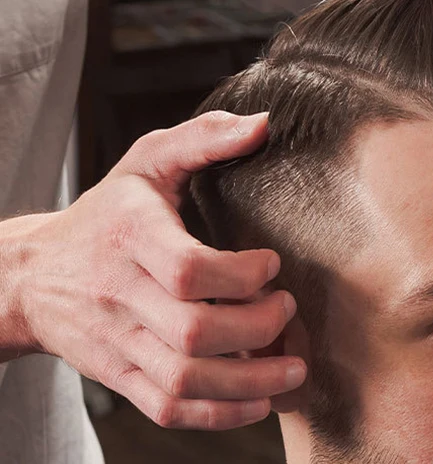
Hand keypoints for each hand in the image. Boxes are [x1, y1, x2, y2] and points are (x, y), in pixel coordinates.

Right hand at [14, 111, 305, 429]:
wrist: (34, 274)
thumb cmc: (108, 211)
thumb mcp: (148, 160)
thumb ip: (204, 137)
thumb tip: (264, 124)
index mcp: (132, 236)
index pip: (187, 269)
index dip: (240, 275)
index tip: (272, 263)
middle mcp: (122, 294)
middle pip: (193, 331)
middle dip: (256, 327)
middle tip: (288, 309)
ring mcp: (119, 340)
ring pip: (184, 379)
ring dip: (249, 381)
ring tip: (293, 370)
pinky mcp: (119, 373)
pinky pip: (166, 407)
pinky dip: (217, 413)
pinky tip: (257, 401)